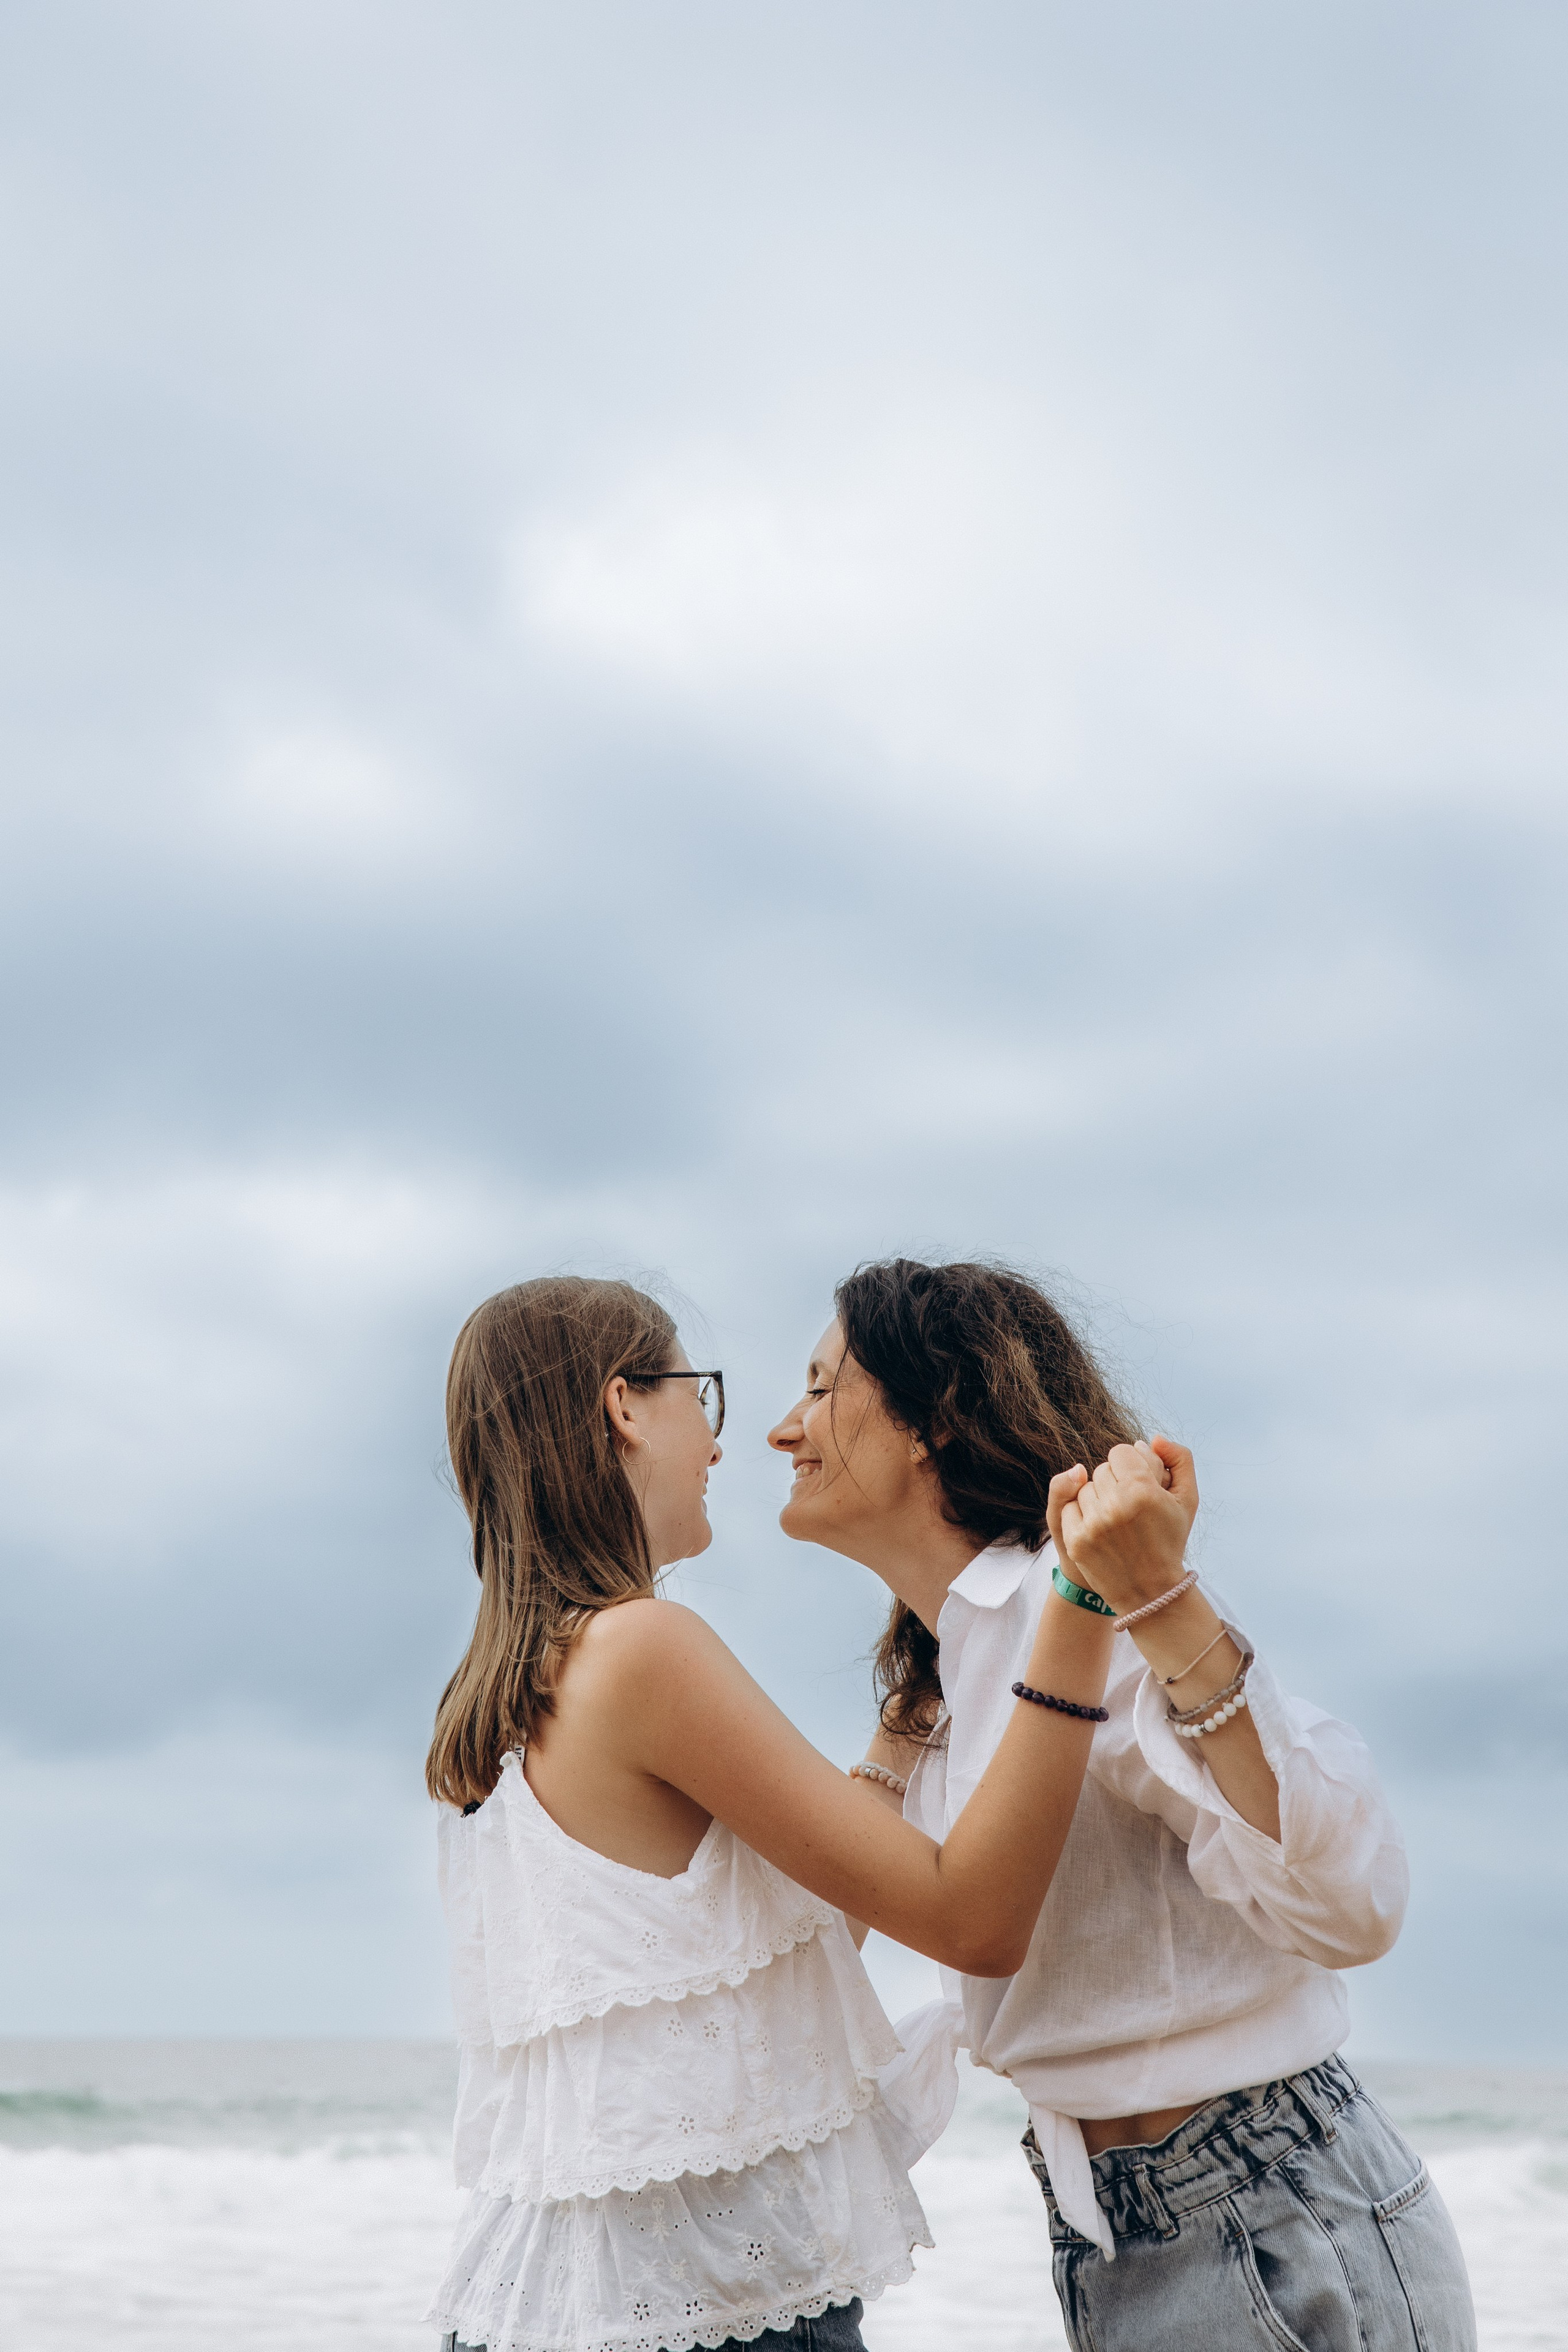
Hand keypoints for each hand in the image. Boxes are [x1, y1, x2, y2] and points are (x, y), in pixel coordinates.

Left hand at [1046, 1437, 1197, 1616]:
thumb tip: (1151, 1439)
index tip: (1139, 1486)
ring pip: (1085, 1487)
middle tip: (1131, 1509)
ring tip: (1116, 1521)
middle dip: (1115, 1483)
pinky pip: (1069, 1507)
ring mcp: (1093, 1524)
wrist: (1150, 1590)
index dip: (1131, 1467)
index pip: (1120, 1452)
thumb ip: (1178, 1459)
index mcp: (1143, 1490)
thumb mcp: (1187, 1500)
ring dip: (1098, 1499)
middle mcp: (1116, 1504)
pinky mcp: (1076, 1540)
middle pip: (1102, 1469)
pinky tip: (1100, 1530)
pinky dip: (1082, 1515)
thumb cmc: (1170, 1539)